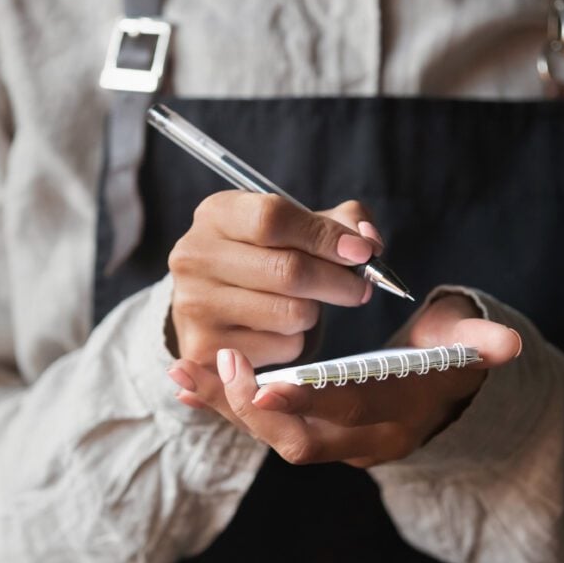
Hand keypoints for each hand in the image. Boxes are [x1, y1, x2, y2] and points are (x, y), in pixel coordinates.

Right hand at [167, 192, 380, 398]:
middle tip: (361, 288)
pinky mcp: (204, 349)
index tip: (362, 252)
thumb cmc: (265, 258)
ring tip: (303, 305)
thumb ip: (342, 223)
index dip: (325, 236)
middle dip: (339, 282)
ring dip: (313, 313)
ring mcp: (194, 304)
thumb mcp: (296, 227)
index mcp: (217, 214)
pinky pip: (282, 348)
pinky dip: (296, 341)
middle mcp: (195, 255)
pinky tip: (278, 330)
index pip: (274, 218)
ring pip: (291, 313)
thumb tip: (369, 244)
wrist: (213, 305)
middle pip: (289, 270)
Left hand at [168, 294, 522, 467]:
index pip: (347, 415)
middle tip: (217, 365)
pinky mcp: (303, 432)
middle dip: (250, 411)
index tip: (265, 388)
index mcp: (394, 419)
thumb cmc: (442, 361)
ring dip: (222, 407)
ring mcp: (329, 443)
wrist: (431, 397)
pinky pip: (257, 426)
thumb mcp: (462, 349)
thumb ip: (481, 345)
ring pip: (267, 436)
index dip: (308, 404)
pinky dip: (220, 406)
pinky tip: (183, 383)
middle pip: (297, 440)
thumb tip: (509, 346)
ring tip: (179, 372)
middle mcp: (358, 443)